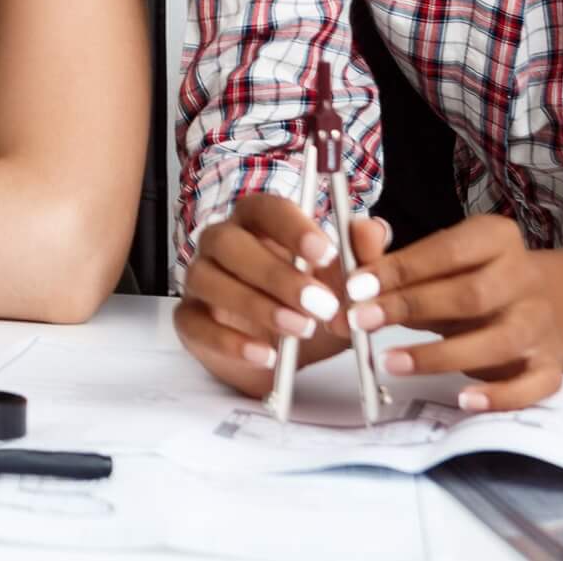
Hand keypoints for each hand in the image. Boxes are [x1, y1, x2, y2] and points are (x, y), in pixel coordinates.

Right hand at [175, 191, 387, 396]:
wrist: (285, 356)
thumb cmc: (309, 306)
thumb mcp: (342, 285)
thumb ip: (360, 256)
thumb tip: (372, 229)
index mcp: (257, 223)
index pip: (265, 208)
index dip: (292, 227)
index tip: (326, 253)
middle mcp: (222, 244)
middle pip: (231, 242)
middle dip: (276, 273)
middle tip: (320, 303)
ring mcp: (201, 280)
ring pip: (209, 279)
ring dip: (256, 305)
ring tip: (301, 330)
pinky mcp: (190, 319)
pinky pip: (196, 323)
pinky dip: (231, 341)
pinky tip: (266, 355)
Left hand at [344, 215, 562, 412]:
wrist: (526, 306)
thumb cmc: (461, 283)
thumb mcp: (427, 264)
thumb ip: (387, 255)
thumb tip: (357, 236)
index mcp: (496, 238)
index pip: (449, 250)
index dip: (401, 268)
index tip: (356, 287)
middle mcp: (525, 278)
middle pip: (473, 295)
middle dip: (411, 307)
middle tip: (362, 321)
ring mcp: (540, 323)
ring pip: (499, 341)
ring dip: (439, 355)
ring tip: (390, 362)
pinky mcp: (548, 364)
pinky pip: (533, 385)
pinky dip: (500, 396)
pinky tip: (463, 400)